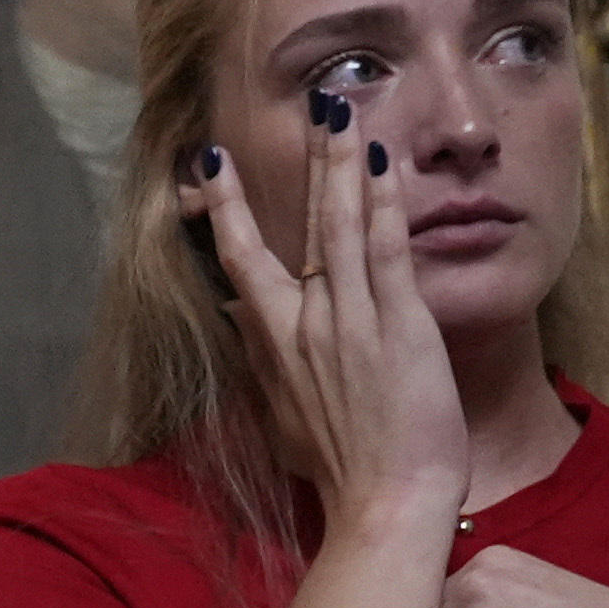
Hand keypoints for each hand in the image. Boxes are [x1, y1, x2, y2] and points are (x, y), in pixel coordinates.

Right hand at [182, 103, 462, 535]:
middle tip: (313, 104)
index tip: (211, 162)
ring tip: (343, 110)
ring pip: (341, 223)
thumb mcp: (282, 414)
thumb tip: (237, 312)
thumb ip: (262, 357)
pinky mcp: (397, 325)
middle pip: (297, 223)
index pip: (240, 258)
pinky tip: (381, 164)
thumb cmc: (339, 470)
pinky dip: (383, 203)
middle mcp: (303, 322)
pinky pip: (387, 249)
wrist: (384, 504)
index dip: (228, 206)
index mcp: (273, 343)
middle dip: (304, 160)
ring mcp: (350, 319)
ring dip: (340, 161)